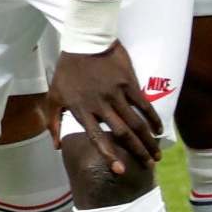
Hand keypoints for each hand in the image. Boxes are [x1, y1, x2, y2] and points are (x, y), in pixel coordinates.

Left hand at [48, 39, 160, 176]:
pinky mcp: (129, 83)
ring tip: (156, 153)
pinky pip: (144, 105)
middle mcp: (101, 104)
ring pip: (136, 122)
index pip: (97, 137)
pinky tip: (159, 129)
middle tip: (148, 165)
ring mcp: (117, 93)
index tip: (120, 170)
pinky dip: (154, 119)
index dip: (109, 155)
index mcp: (81, 109)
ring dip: (149, 140)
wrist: (85, 41)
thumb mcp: (53, 96)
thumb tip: (57, 146)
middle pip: (123, 133)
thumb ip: (53, 122)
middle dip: (137, 152)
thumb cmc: (67, 70)